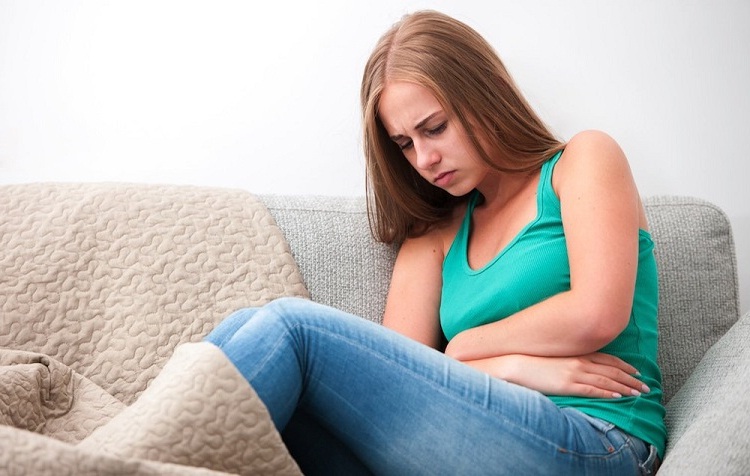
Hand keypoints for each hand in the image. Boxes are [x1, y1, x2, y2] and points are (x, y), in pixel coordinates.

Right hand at [461, 353, 648, 398]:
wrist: (517, 364)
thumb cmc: (534, 360)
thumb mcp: (556, 357)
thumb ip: (570, 360)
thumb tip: (580, 366)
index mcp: (577, 354)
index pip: (607, 359)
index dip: (624, 365)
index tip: (636, 371)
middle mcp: (580, 362)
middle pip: (612, 370)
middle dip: (630, 378)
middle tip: (646, 386)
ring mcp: (575, 373)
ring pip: (607, 381)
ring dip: (625, 387)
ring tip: (639, 394)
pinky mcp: (568, 385)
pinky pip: (593, 390)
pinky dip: (608, 393)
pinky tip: (619, 397)